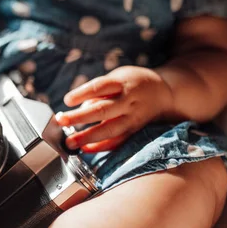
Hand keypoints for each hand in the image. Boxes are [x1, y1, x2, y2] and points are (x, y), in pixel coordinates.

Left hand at [55, 66, 172, 152]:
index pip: (100, 86)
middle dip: (80, 117)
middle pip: (103, 110)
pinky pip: (118, 142)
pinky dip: (101, 146)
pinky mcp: (135, 131)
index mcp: (122, 83)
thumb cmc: (132, 83)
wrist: (165, 93)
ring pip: (110, 129)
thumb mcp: (117, 78)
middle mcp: (129, 101)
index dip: (83, 93)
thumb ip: (99, 92)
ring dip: (88, 137)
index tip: (67, 100)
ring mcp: (133, 118)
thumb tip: (81, 108)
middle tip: (61, 121)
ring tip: (70, 142)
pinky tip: (85, 148)